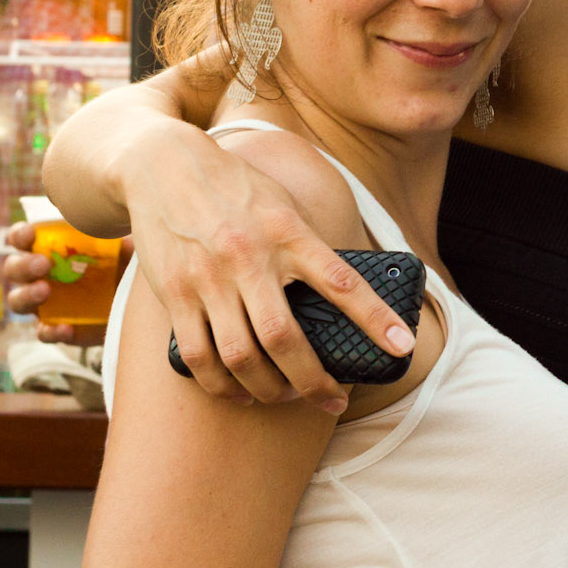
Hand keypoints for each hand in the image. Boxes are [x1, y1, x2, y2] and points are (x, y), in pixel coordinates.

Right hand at [3, 222, 129, 345]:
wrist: (138, 302)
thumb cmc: (124, 263)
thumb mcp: (122, 243)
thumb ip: (115, 228)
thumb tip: (123, 209)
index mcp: (50, 248)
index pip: (22, 238)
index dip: (20, 235)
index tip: (29, 234)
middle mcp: (40, 275)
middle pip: (14, 268)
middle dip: (23, 265)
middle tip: (43, 264)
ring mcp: (45, 303)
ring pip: (18, 301)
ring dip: (27, 295)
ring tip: (44, 291)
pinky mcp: (57, 328)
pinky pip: (44, 333)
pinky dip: (51, 331)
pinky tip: (66, 328)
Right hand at [84, 122, 413, 410]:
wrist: (165, 167)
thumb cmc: (239, 190)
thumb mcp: (284, 204)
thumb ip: (310, 245)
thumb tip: (346, 294)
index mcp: (289, 233)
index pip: (341, 282)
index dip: (375, 318)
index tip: (403, 346)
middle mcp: (249, 257)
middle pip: (284, 339)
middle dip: (313, 381)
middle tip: (333, 400)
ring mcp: (208, 278)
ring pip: (241, 357)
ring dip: (268, 390)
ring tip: (286, 397)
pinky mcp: (175, 294)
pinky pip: (199, 356)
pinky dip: (222, 385)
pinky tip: (240, 393)